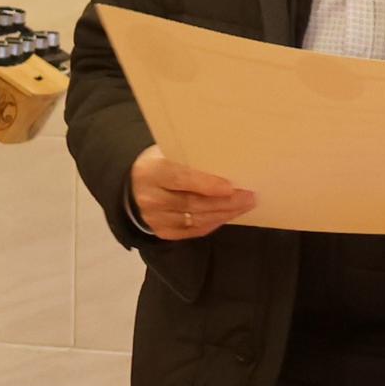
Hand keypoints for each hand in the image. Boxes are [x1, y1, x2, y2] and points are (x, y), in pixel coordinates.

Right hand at [131, 148, 255, 242]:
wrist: (135, 184)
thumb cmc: (160, 163)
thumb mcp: (168, 153)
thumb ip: (190, 159)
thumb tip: (229, 161)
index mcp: (151, 171)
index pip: (180, 178)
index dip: (206, 184)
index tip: (230, 186)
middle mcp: (150, 198)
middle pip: (192, 203)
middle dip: (225, 201)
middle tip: (249, 196)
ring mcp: (155, 218)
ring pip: (196, 219)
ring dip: (224, 213)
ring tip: (245, 205)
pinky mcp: (162, 232)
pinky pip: (193, 231)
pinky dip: (213, 223)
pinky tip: (228, 215)